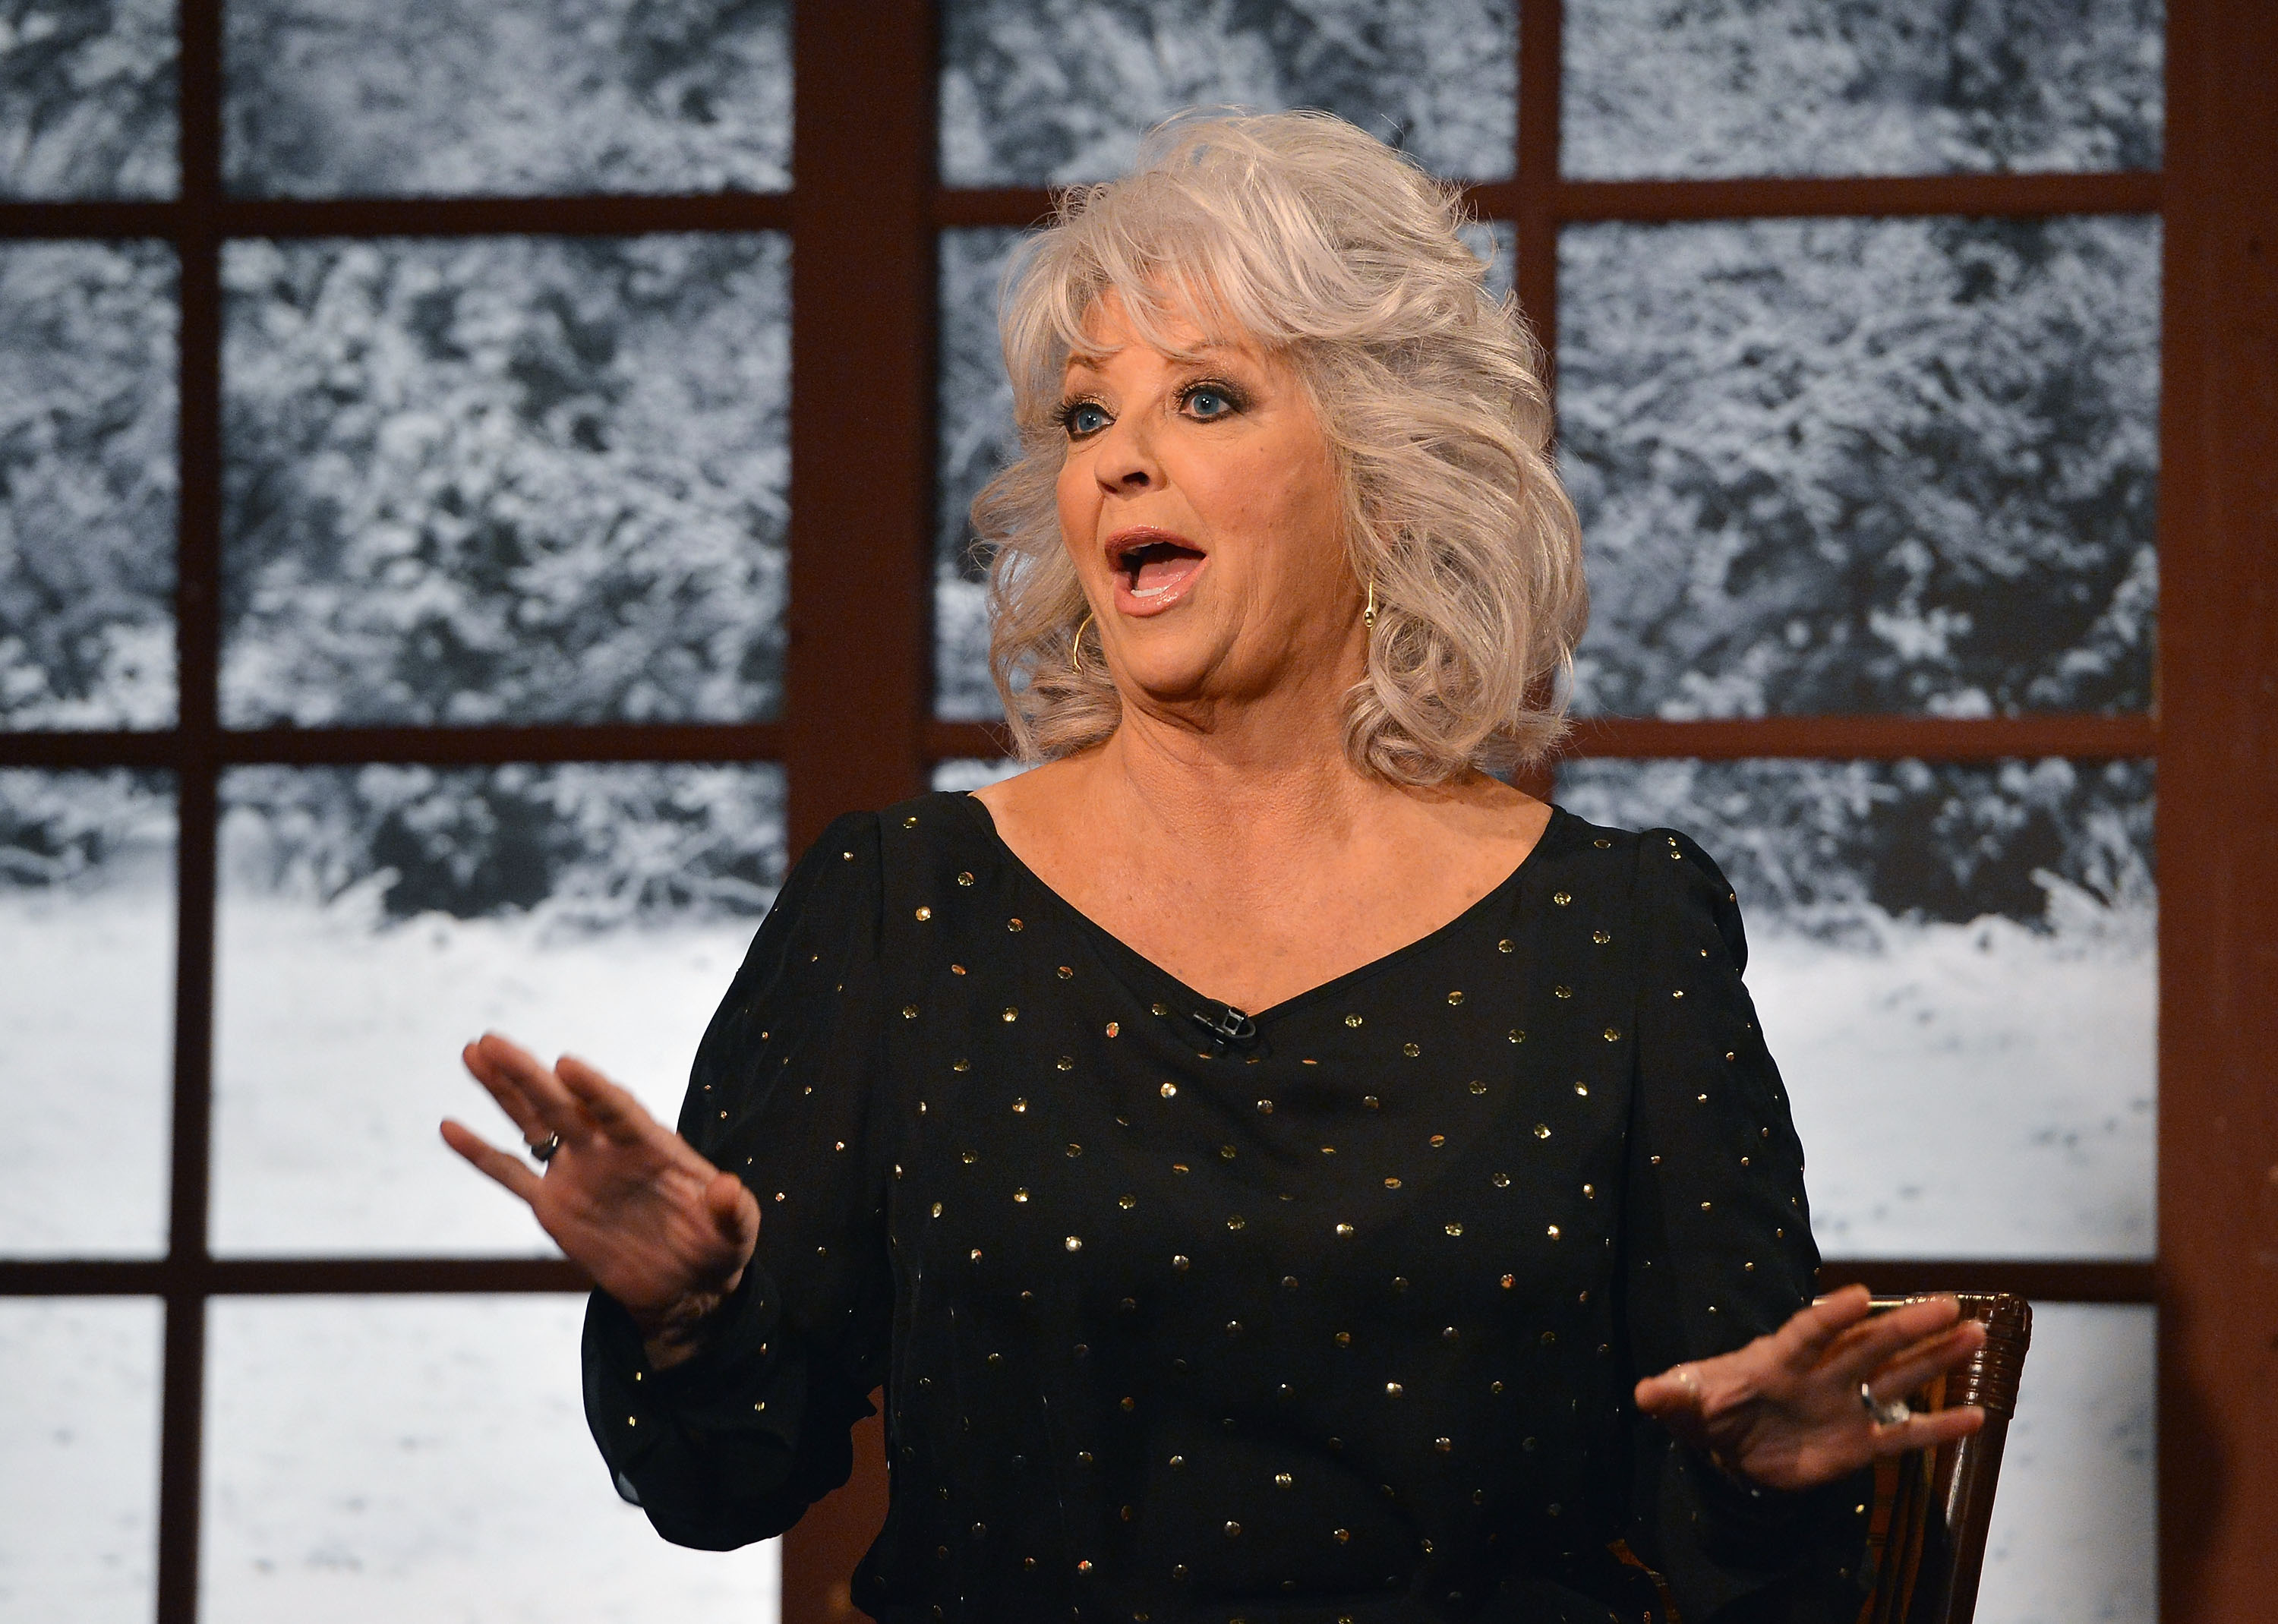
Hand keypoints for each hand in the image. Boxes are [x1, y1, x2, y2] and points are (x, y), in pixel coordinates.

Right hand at [441, 1032, 759, 1364]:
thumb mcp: (737, 1232)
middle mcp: (608, 1151)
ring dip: (503, 1091)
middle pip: (563, 1106)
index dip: (595, 1090)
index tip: (566, 1063)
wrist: (686, 1286)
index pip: (619, 1111)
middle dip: (528, 1075)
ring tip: (473, 1051)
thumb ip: (732, 1210)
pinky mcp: (553, 1206)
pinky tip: (449, 1126)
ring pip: (532, 1125)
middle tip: (493, 1040)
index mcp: (652, 1147)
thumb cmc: (718, 1247)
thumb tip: (728, 1189)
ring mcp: (577, 1174)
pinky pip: (511, 1175)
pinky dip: (480, 1153)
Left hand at [1633, 1285, 1987, 1492]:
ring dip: (1935, 1359)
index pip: (1806, 1332)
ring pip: (1896, 1378)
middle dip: (1905, 1326)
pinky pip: (1904, 1435)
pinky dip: (1939, 1427)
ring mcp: (1844, 1406)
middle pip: (1868, 1345)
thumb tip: (1643, 1394)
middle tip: (1947, 1304)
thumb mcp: (1683, 1406)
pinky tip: (1979, 1416)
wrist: (1729, 1449)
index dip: (1829, 1315)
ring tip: (1976, 1335)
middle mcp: (1820, 1375)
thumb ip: (1672, 1397)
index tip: (1858, 1295)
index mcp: (1777, 1359)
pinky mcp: (1859, 1444)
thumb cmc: (1707, 1411)